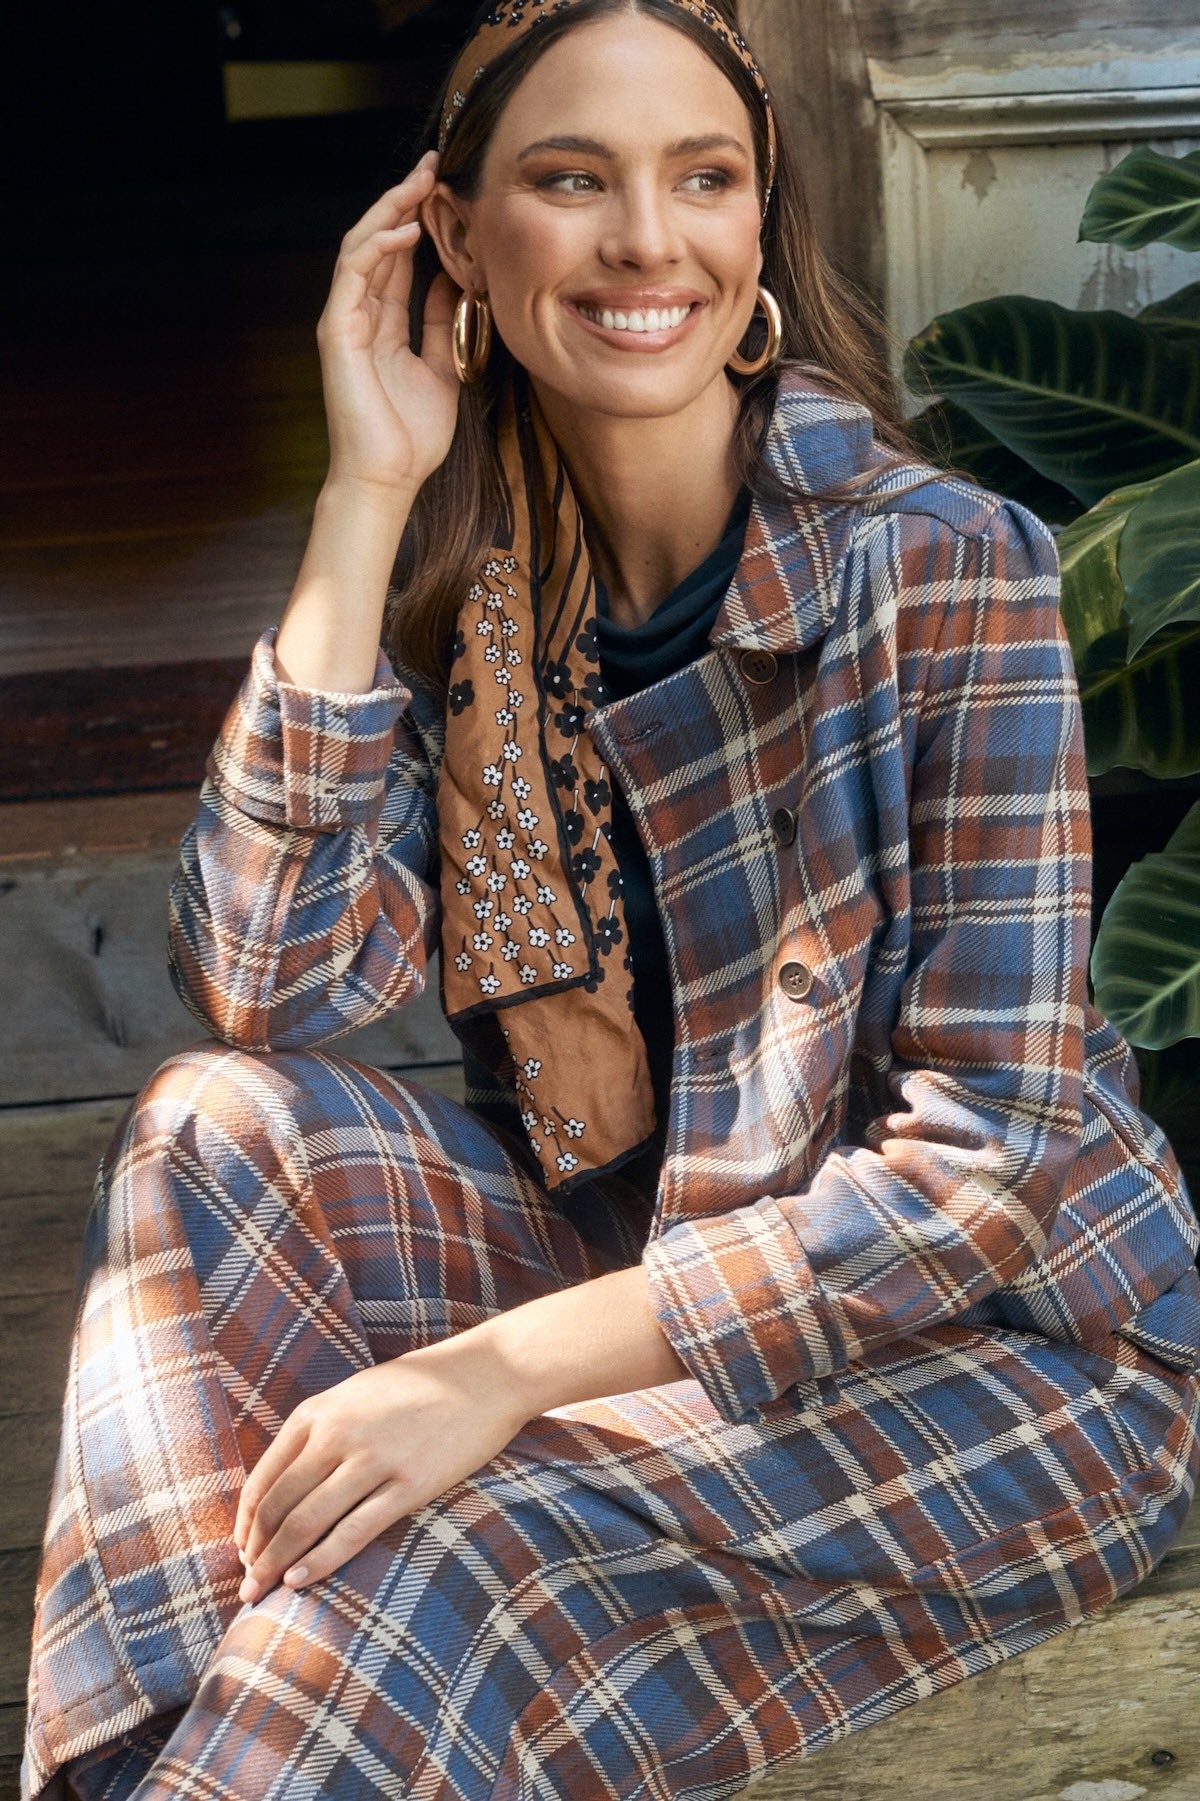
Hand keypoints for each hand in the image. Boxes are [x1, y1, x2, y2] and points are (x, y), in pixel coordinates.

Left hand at [232, 1337, 529, 1603]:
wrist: (485, 1376)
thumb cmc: (418, 1386)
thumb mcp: (354, 1394)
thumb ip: (318, 1429)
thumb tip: (282, 1483)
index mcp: (318, 1412)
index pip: (264, 1479)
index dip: (246, 1523)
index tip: (241, 1550)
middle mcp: (337, 1435)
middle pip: (279, 1506)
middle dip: (256, 1551)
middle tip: (247, 1583)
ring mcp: (372, 1461)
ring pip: (306, 1523)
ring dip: (278, 1563)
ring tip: (264, 1590)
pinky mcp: (407, 1486)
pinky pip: (352, 1532)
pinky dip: (320, 1561)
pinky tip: (301, 1580)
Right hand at [315, 148, 460, 500]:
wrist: (388, 480)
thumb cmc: (413, 437)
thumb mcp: (443, 368)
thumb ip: (443, 324)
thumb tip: (456, 280)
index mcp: (383, 325)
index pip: (398, 259)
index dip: (419, 222)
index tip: (448, 191)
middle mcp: (359, 316)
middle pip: (377, 242)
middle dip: (404, 200)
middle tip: (434, 165)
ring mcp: (344, 322)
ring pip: (360, 248)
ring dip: (389, 211)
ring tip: (420, 183)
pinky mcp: (336, 333)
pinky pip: (352, 276)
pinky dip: (377, 248)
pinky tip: (405, 230)